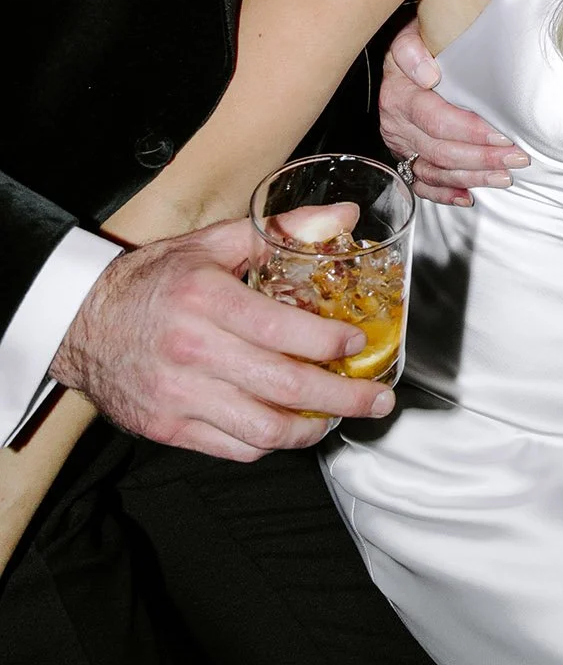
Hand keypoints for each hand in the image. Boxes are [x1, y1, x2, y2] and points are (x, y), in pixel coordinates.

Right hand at [49, 219, 395, 460]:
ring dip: (312, 430)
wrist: (83, 322)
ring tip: (339, 418)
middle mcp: (192, 351)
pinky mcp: (168, 428)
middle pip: (284, 387)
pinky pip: (233, 448)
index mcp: (206, 300)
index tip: (357, 343)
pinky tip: (291, 427)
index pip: (282, 330)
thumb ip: (281, 230)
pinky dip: (270, 443)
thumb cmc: (154, 280)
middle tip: (377, 398)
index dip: (329, 343)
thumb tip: (343, 216)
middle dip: (342, 397)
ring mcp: (178, 396)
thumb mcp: (214, 243)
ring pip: (262, 429)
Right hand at [379, 17, 528, 203]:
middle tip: (516, 159)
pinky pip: (423, 183)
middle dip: (481, 158)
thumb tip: (427, 74)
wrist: (406, 52)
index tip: (502, 136)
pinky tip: (468, 196)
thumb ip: (412, 49)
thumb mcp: (412, 34)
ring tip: (504, 177)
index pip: (436, 120)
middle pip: (440, 150)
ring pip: (435, 170)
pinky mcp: (407, 156)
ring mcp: (402, 144)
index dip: (470, 131)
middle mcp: (397, 124)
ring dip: (472, 176)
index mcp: (400, 96)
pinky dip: (445, 194)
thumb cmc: (419, 42)